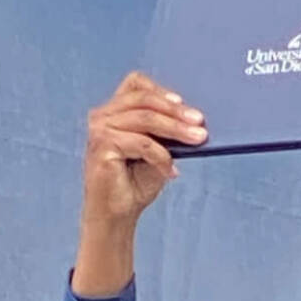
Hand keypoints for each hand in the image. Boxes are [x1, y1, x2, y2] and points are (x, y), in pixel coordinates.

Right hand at [74, 74, 206, 294]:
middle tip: (200, 124)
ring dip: (176, 130)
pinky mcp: (102, 145)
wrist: (116, 215)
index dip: (162, 92)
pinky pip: (142, 143)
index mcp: (112, 111)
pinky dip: (161, 156)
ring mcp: (100, 128)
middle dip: (177, 113)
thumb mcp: (157, 150)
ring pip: (146, 118)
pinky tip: (171, 172)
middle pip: (145, 101)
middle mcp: (102, 115)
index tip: (186, 106)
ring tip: (198, 140)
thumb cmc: (135, 183)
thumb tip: (194, 119)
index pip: (137, 85)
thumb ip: (167, 132)